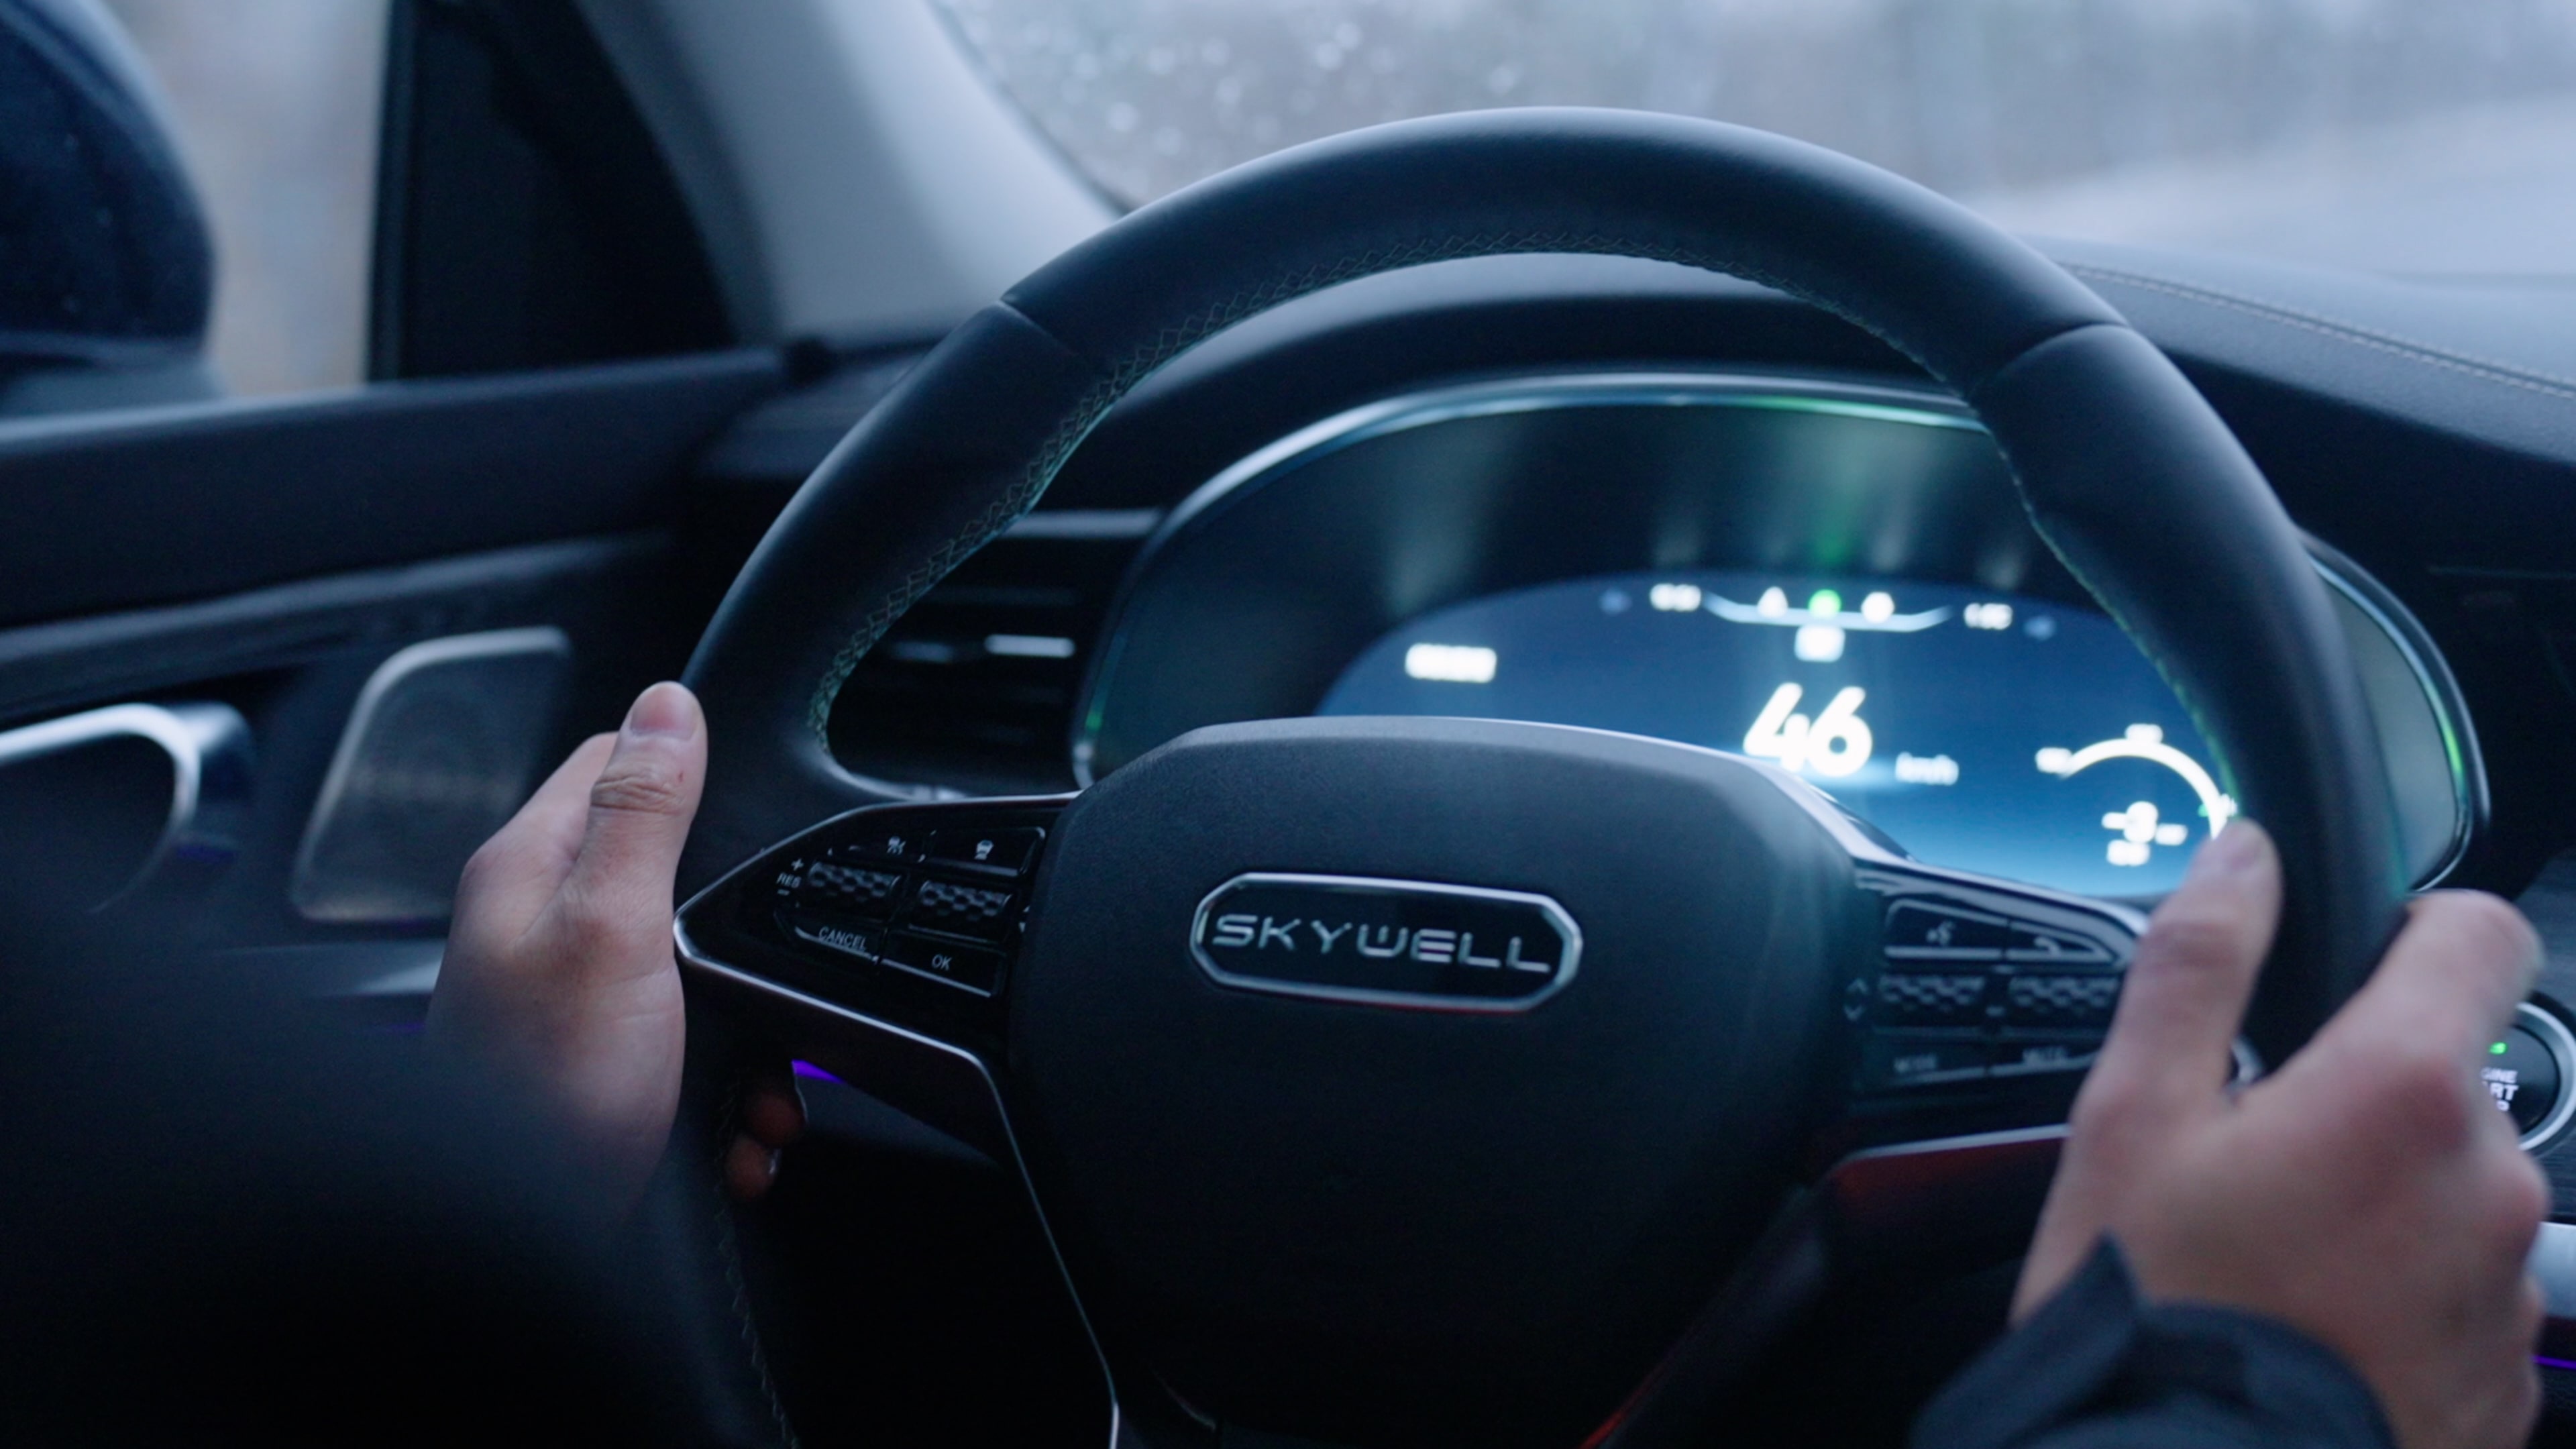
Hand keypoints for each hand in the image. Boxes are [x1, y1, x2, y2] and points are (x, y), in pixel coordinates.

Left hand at [430, 682, 804, 1210]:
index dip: (692, 773)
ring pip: (701, 980)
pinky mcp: (603, 1075)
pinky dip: (731, 1100)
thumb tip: (667, 703)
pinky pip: (695, 1058)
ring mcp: (573, 1005)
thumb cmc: (539, 1096)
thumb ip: (643, 813)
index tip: (749, 820)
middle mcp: (544, 928)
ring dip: (753, 1041)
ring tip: (756, 1093)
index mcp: (532, 871)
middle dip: (745, 942)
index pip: (613, 761)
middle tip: (764, 996)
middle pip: (678, 876)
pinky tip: (735, 1135)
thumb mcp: (612, 929)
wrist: (504, 1245)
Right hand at [2018, 821, 2548, 1448]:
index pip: (2483, 935)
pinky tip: (2311, 1327)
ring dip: (2387, 1204)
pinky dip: (2402, 1298)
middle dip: (2365, 1100)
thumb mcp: (2130, 1114)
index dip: (2414, 930)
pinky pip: (2465, 1298)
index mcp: (2400, 1092)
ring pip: (2456, 1195)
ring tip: (2275, 1262)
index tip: (2349, 970)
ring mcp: (2508, 1292)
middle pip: (2451, 1080)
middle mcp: (2488, 1184)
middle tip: (2252, 1166)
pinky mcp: (2508, 1383)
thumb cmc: (2151, 1310)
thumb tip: (2245, 856)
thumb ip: (2199, 964)